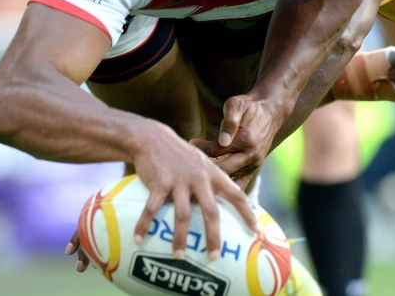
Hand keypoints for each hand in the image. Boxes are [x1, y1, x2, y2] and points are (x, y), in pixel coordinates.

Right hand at [67, 120, 260, 270]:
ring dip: (180, 238)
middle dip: (213, 236)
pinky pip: (152, 209)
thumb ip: (212, 182)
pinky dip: (144, 225)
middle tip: (214, 256)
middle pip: (211, 211)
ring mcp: (179, 180)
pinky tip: (138, 239)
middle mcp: (199, 178)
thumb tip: (224, 207)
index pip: (236, 195)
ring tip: (179, 256)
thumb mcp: (202, 164)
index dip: (248, 213)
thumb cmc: (180, 156)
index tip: (256, 231)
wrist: (153, 138)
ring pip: (183, 215)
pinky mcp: (159, 182)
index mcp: (213, 174)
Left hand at [192, 93, 286, 188]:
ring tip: (199, 177)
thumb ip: (229, 122)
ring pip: (230, 182)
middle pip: (223, 171)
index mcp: (246, 140)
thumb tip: (222, 141)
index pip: (216, 151)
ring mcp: (254, 164)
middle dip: (205, 170)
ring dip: (214, 181)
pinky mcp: (254, 169)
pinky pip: (239, 185)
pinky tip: (213, 183)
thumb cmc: (249, 106)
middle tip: (190, 166)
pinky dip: (226, 186)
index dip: (200, 149)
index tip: (191, 142)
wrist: (271, 111)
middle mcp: (251, 156)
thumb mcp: (237, 105)